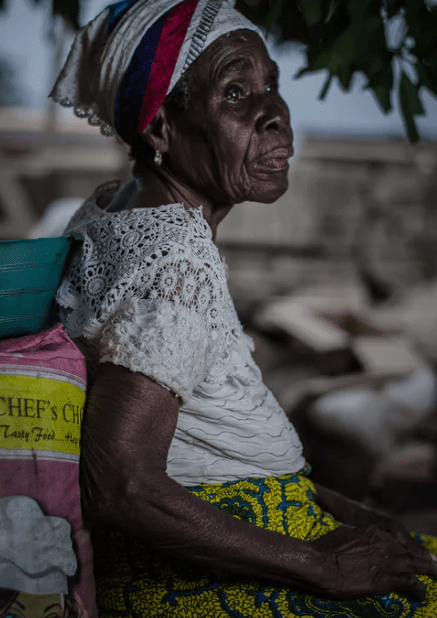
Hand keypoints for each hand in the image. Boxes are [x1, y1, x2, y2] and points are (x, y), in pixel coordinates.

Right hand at [313, 524, 436, 600]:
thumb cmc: (325, 548)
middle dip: (423, 558)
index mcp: (372, 531)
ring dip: (427, 570)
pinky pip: (409, 583)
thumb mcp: (343, 534)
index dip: (404, 546)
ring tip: (436, 573)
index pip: (395, 538)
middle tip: (435, 563)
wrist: (320, 562)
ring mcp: (386, 561)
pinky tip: (423, 595)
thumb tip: (356, 540)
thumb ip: (356, 537)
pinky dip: (418, 589)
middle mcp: (383, 544)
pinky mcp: (384, 579)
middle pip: (408, 551)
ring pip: (413, 565)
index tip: (410, 551)